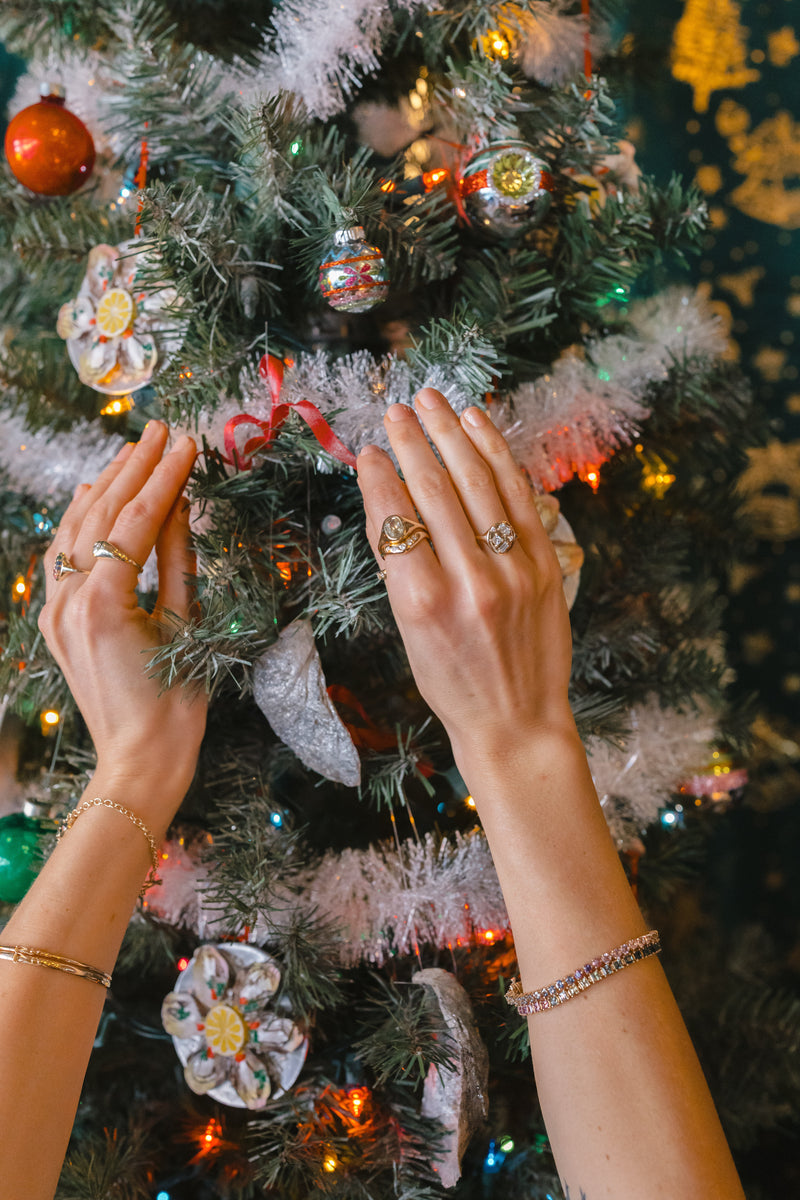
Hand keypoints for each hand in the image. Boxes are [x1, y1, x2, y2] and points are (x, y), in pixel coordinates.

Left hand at [38, 422, 205, 796]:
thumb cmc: (176, 703)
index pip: (138, 520)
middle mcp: (69, 599)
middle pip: (102, 514)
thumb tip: (179, 501)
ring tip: (134, 450)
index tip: (188, 442)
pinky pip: (63, 556)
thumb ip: (179, 558)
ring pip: (76, 529)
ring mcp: (54, 610)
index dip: (165, 477)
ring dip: (106, 486)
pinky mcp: (54, 620)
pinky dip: (80, 521)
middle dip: (133, 468)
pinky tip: (94, 495)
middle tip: (162, 431)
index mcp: (104, 601)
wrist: (139, 760)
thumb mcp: (186, 624)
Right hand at [357, 390, 575, 768]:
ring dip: (454, 434)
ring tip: (434, 402)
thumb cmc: (452, 683)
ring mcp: (513, 571)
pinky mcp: (545, 565)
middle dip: (414, 441)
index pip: (396, 517)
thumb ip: (399, 565)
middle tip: (397, 408)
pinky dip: (498, 456)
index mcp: (423, 603)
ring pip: (479, 483)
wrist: (516, 722)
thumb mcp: (408, 632)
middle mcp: (469, 581)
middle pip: (436, 491)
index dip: (380, 475)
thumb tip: (385, 496)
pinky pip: (519, 497)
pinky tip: (479, 427)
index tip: (371, 448)